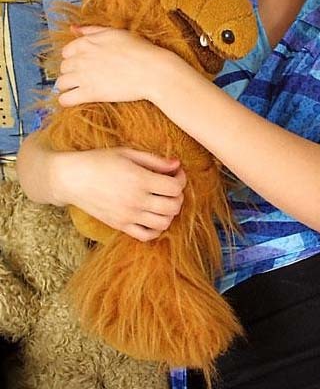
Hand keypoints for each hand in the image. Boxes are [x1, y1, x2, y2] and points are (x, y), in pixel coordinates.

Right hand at [54, 147, 186, 241]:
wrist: (71, 178)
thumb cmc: (98, 161)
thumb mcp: (127, 153)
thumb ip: (155, 160)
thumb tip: (177, 164)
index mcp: (139, 179)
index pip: (175, 187)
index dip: (181, 179)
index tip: (175, 172)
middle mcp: (136, 200)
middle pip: (174, 206)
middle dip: (178, 196)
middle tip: (170, 186)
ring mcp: (128, 216)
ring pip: (164, 223)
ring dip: (169, 212)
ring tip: (162, 201)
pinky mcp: (120, 226)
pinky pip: (147, 235)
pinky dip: (156, 229)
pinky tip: (153, 216)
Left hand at [56, 26, 168, 105]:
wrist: (152, 71)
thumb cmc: (139, 50)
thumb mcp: (115, 33)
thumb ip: (92, 30)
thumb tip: (73, 28)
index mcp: (87, 42)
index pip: (66, 52)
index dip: (74, 58)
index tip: (84, 64)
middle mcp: (81, 58)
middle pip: (63, 67)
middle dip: (70, 72)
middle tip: (83, 77)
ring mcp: (84, 76)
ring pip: (61, 83)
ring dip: (67, 86)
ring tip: (77, 89)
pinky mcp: (90, 93)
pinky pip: (65, 99)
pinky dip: (66, 100)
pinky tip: (72, 100)